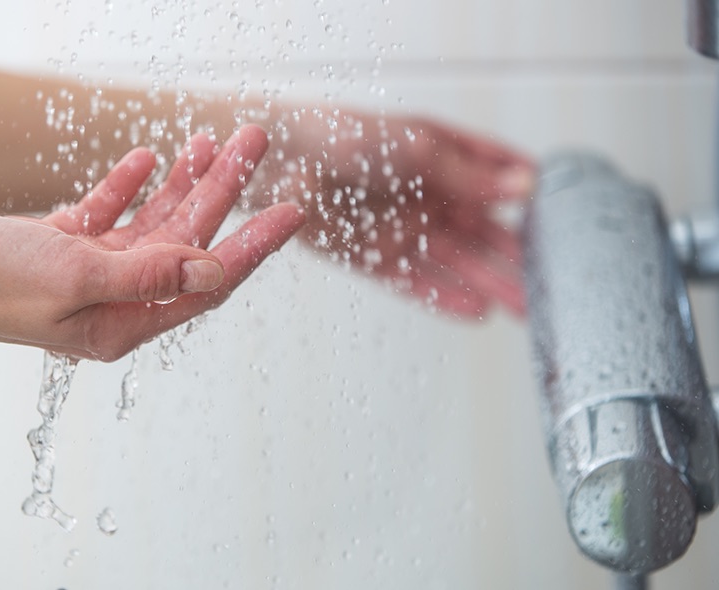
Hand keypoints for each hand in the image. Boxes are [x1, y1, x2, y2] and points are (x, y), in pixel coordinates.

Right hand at [0, 125, 304, 360]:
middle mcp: (111, 301)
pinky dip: (127, 187)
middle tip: (254, 140)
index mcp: (123, 321)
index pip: (208, 282)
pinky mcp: (56, 247)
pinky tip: (147, 159)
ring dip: (182, 182)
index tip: (292, 210)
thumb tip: (213, 271)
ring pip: (150, 223)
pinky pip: (106, 215)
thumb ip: (150, 273)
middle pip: (185, 242)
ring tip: (213, 139)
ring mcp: (84, 273)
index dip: (253, 244)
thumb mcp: (77, 277)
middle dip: (222, 191)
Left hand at [267, 110, 534, 317]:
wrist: (282, 160)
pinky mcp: (374, 256)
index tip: (569, 222)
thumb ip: (469, 174)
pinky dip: (445, 296)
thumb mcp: (416, 148)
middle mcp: (427, 196)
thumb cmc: (345, 135)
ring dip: (490, 284)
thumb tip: (526, 186)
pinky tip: (477, 312)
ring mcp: (402, 228)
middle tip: (555, 284)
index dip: (532, 198)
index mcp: (443, 159)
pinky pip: (416, 282)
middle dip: (518, 257)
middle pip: (482, 231)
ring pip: (456, 262)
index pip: (498, 178)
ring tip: (527, 308)